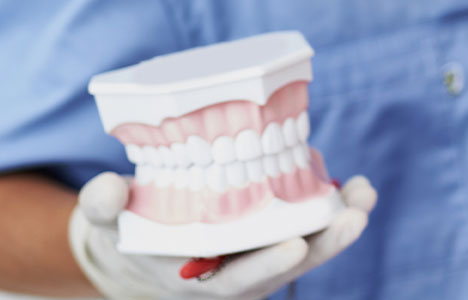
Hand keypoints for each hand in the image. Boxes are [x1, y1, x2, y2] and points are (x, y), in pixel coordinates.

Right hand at [67, 172, 375, 299]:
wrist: (136, 246)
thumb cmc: (122, 232)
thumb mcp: (103, 222)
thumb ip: (102, 206)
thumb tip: (111, 188)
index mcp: (196, 280)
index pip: (237, 280)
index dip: (267, 266)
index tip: (296, 245)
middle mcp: (235, 278)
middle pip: (288, 267)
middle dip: (324, 244)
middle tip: (355, 217)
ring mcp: (257, 262)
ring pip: (306, 250)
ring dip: (339, 225)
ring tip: (365, 195)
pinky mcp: (270, 241)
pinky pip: (307, 231)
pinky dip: (331, 212)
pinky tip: (356, 188)